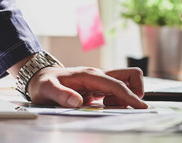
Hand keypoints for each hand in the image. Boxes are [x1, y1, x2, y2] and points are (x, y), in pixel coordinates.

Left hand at [27, 67, 147, 108]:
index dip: (131, 96)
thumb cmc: (44, 82)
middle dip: (135, 91)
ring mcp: (100, 80)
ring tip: (106, 106)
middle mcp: (99, 75)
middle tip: (124, 106)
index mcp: (91, 75)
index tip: (141, 107)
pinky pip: (117, 91)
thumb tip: (77, 102)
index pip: (117, 85)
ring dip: (124, 97)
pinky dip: (117, 100)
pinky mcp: (99, 86)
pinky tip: (102, 105)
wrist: (40, 77)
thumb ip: (61, 95)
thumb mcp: (47, 89)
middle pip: (130, 76)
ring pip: (126, 83)